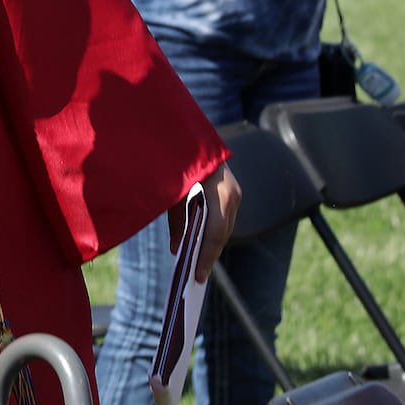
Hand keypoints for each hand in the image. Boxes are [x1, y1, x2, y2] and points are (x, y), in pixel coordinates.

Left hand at [166, 162, 240, 282]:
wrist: (183, 128)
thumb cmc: (173, 158)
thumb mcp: (170, 191)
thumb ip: (176, 219)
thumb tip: (178, 248)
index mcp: (218, 192)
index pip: (215, 232)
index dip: (206, 256)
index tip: (197, 276)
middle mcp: (231, 192)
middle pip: (222, 232)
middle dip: (209, 254)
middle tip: (197, 276)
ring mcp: (234, 190)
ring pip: (225, 226)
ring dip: (211, 244)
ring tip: (198, 264)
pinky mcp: (231, 188)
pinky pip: (223, 217)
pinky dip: (212, 231)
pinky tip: (200, 244)